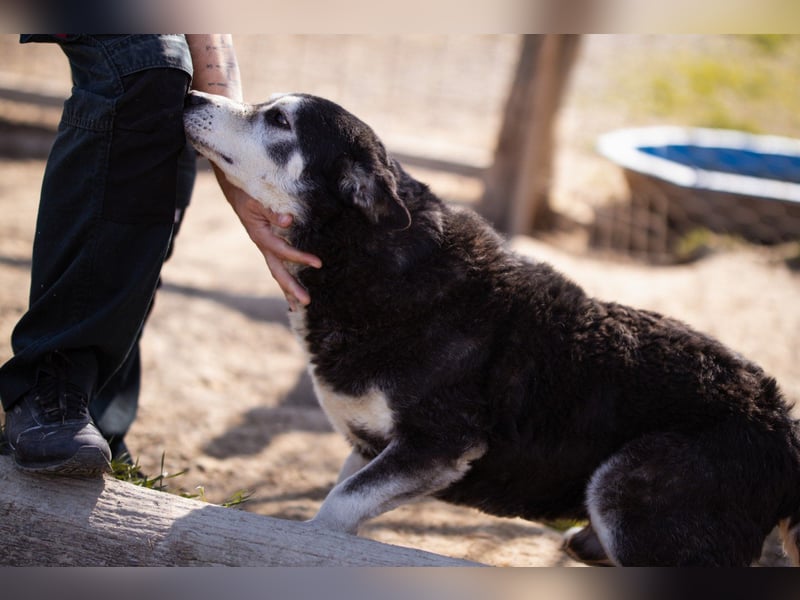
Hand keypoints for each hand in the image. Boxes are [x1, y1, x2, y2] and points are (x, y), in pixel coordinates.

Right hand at [212, 166, 321, 309]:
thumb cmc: (248, 191)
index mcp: (260, 235)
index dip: (299, 257)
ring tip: (299, 306)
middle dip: (291, 287)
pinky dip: (285, 279)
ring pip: (277, 271)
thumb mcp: (257, 198)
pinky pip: (278, 264)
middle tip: (307, 302)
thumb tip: (288, 221)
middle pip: (277, 271)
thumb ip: (271, 210)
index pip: (282, 250)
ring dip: (288, 289)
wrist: (235, 188)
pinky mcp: (269, 245)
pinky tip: (291, 291)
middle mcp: (263, 245)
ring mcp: (265, 247)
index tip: (319, 264)